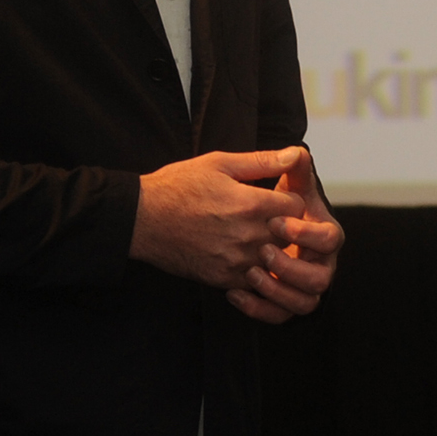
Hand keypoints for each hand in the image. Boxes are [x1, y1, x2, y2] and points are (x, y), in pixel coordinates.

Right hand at [130, 147, 310, 290]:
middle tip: (266, 218)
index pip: (297, 207)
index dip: (289, 201)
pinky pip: (254, 281)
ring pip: (275, 260)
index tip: (276, 198)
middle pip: (291, 236)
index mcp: (252, 204)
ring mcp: (236, 260)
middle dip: (285, 226)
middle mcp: (249, 235)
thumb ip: (262, 162)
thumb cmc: (176, 187)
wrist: (139, 219)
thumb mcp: (219, 164)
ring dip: (270, 249)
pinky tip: (238, 253)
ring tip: (251, 235)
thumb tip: (296, 154)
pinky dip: (253, 269)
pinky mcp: (223, 278)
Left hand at [223, 147, 342, 324]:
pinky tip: (234, 292)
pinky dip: (259, 309)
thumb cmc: (251, 199)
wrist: (221, 223)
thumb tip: (297, 151)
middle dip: (293, 267)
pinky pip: (278, 316)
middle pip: (322, 278)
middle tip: (263, 250)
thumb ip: (286, 168)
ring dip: (279, 290)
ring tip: (250, 273)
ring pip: (304, 302)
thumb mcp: (268, 180)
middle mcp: (317, 262)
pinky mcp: (279, 301)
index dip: (307, 234)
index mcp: (320, 232)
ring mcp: (299, 284)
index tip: (277, 222)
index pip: (330, 238)